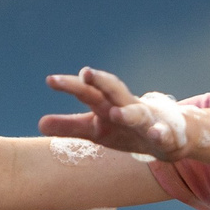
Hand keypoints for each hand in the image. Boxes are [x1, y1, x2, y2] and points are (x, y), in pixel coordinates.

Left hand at [39, 67, 196, 162]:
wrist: (169, 137)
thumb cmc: (125, 130)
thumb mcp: (96, 130)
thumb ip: (70, 126)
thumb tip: (40, 124)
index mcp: (107, 104)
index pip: (87, 91)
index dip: (71, 85)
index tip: (51, 80)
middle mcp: (126, 107)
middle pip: (113, 91)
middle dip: (101, 81)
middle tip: (86, 73)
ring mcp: (147, 121)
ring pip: (138, 113)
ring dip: (128, 112)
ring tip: (115, 112)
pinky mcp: (166, 136)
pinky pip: (164, 134)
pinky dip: (161, 133)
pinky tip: (156, 134)